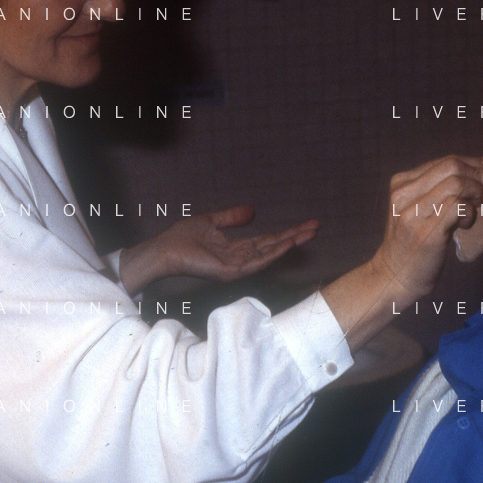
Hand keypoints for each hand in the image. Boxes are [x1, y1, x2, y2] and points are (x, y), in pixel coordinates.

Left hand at [118, 206, 318, 293]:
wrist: (165, 249)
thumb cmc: (182, 238)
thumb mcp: (211, 221)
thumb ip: (232, 217)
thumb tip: (253, 211)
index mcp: (237, 248)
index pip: (268, 240)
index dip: (288, 232)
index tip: (308, 224)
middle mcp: (241, 259)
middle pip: (274, 247)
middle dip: (296, 237)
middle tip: (317, 227)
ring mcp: (237, 267)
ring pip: (269, 254)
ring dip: (290, 244)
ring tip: (309, 233)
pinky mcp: (230, 272)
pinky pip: (256, 262)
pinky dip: (272, 253)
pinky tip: (286, 244)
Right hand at [368, 154, 482, 303]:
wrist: (394, 277)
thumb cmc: (414, 242)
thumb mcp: (419, 208)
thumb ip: (442, 187)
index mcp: (401, 183)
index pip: (446, 160)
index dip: (474, 165)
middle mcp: (403, 193)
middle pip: (452, 166)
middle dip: (478, 176)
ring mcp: (413, 212)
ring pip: (457, 183)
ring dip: (474, 195)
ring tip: (471, 210)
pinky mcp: (426, 231)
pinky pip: (459, 206)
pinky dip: (470, 213)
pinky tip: (464, 225)